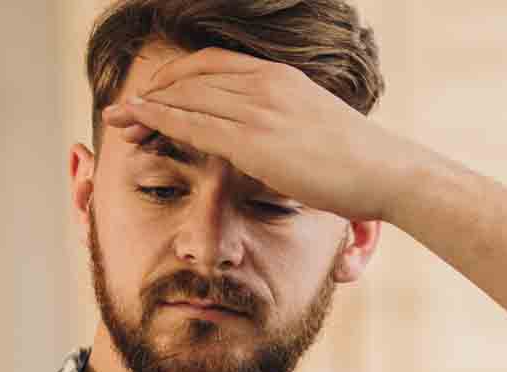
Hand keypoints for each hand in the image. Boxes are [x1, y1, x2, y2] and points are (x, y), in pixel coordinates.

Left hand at [100, 48, 428, 221]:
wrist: (387, 172)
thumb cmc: (359, 163)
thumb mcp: (314, 129)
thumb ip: (283, 128)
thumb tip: (266, 147)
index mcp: (279, 78)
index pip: (212, 65)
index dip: (177, 78)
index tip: (155, 95)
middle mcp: (264, 84)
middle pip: (192, 78)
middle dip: (153, 92)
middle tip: (123, 111)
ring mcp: (258, 109)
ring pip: (186, 97)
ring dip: (147, 107)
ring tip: (120, 120)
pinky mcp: (253, 139)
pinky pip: (194, 123)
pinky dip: (160, 120)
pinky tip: (140, 124)